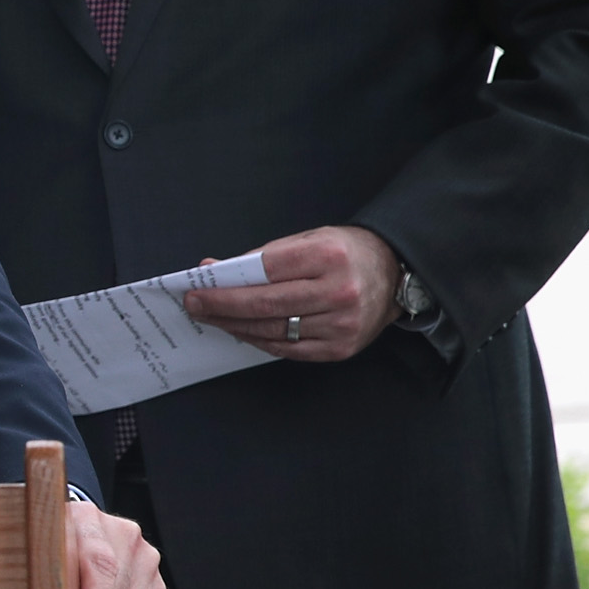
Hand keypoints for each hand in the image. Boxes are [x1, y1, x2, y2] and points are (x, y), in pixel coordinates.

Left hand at [178, 225, 402, 362]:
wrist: (394, 274)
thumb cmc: (345, 252)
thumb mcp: (308, 239)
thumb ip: (263, 257)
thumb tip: (216, 270)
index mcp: (328, 256)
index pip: (264, 271)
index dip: (227, 283)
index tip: (198, 286)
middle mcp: (338, 291)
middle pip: (266, 305)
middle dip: (223, 307)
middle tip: (195, 306)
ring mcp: (342, 324)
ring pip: (273, 330)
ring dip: (236, 326)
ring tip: (212, 318)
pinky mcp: (341, 348)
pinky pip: (289, 349)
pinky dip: (260, 340)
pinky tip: (241, 331)